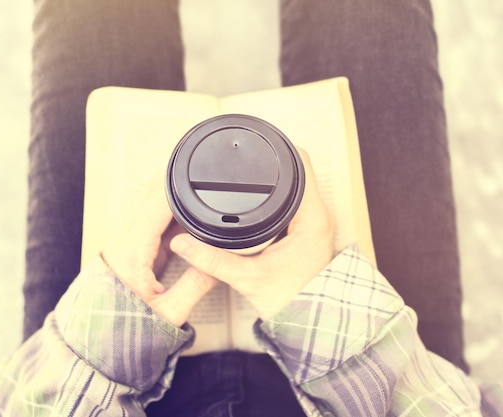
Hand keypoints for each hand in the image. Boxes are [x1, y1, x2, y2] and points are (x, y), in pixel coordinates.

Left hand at [102, 177, 217, 326]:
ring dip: (169, 199)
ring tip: (196, 197)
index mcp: (131, 251)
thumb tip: (219, 261)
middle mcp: (124, 241)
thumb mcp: (169, 313)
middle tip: (200, 178)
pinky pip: (149, 222)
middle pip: (147, 196)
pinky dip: (168, 216)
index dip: (174, 185)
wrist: (100, 343)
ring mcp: (125, 243)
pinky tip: (186, 220)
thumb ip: (196, 284)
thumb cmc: (128, 330)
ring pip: (146, 206)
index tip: (194, 174)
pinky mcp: (130, 250)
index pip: (153, 204)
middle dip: (173, 185)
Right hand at [169, 149, 333, 319]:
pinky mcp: (308, 230)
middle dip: (274, 160)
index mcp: (311, 219)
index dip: (282, 147)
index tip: (260, 141)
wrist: (307, 321)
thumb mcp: (247, 278)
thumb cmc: (290, 300)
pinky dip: (281, 195)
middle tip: (249, 155)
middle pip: (299, 170)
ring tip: (253, 172)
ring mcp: (315, 222)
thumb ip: (213, 260)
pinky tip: (262, 198)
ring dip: (279, 177)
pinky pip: (297, 201)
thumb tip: (183, 244)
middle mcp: (319, 216)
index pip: (302, 165)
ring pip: (299, 185)